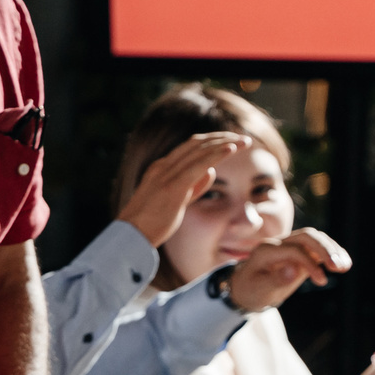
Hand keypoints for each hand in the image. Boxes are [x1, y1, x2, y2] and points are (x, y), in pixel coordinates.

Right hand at [116, 132, 241, 247]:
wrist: (130, 235)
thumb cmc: (151, 223)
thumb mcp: (175, 201)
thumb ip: (194, 186)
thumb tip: (212, 172)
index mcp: (161, 168)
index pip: (190, 148)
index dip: (213, 142)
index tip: (232, 142)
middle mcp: (163, 166)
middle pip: (196, 144)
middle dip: (222, 138)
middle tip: (244, 140)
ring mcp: (166, 174)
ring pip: (199, 151)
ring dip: (224, 143)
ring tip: (244, 142)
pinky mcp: (173, 186)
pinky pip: (198, 165)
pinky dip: (216, 154)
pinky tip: (231, 149)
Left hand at [226, 228, 351, 312]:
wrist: (246, 288)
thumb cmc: (251, 290)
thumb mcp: (260, 289)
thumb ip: (276, 279)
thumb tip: (294, 269)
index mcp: (266, 250)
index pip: (293, 250)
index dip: (309, 263)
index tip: (322, 281)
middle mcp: (278, 243)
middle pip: (306, 236)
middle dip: (325, 249)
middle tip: (339, 267)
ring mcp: (289, 246)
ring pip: (314, 239)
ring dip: (331, 250)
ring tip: (345, 266)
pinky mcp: (299, 252)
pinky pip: (317, 247)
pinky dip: (331, 253)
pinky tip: (344, 263)